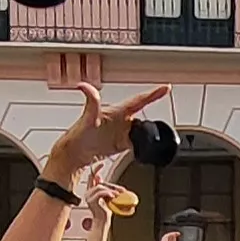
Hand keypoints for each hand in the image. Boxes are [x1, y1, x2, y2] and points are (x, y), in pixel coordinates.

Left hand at [43, 81, 171, 179]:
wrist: (74, 155)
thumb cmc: (78, 136)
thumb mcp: (87, 118)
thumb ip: (91, 101)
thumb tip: (83, 85)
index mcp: (115, 112)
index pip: (139, 101)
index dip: (153, 94)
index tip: (166, 87)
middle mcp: (119, 120)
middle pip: (142, 116)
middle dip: (153, 116)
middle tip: (162, 120)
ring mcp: (120, 132)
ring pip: (140, 131)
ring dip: (148, 134)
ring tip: (154, 137)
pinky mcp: (119, 144)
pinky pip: (135, 143)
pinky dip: (141, 145)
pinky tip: (142, 148)